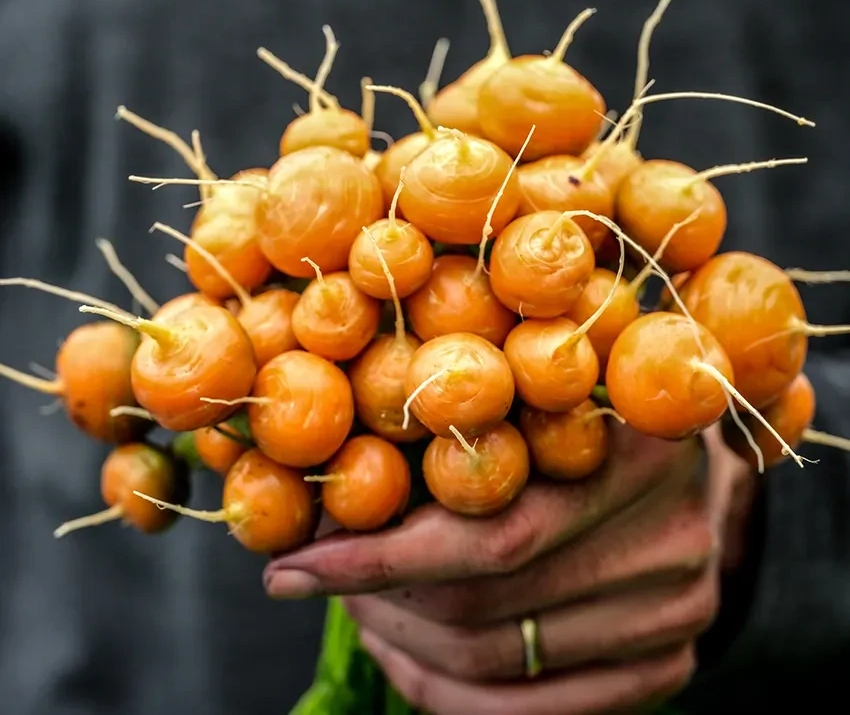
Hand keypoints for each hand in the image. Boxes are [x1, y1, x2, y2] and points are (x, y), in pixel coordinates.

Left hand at [265, 423, 754, 714]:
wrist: (681, 463)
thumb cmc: (584, 411)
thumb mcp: (531, 390)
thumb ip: (462, 423)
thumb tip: (331, 471)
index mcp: (638, 445)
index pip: (490, 528)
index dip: (379, 552)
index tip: (292, 561)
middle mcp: (673, 537)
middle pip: (485, 601)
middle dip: (376, 595)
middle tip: (315, 574)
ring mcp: (680, 611)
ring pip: (497, 661)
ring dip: (401, 639)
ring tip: (356, 601)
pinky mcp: (667, 663)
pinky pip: (531, 710)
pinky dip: (445, 689)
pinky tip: (403, 650)